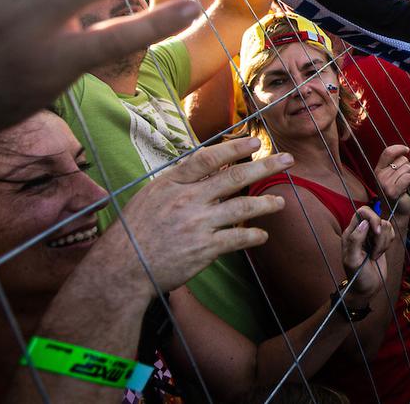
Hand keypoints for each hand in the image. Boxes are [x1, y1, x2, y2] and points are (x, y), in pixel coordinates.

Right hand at [97, 137, 290, 293]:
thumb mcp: (151, 195)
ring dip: (266, 204)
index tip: (254, 142)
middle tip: (287, 160)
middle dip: (265, 166)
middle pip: (234, 178)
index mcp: (173, 182)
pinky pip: (238, 239)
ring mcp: (198, 224)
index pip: (209, 158)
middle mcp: (188, 199)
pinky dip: (253, 236)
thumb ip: (179, 181)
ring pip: (242, 208)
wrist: (122, 267)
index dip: (234, 148)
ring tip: (280, 202)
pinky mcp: (205, 249)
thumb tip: (207, 167)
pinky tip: (263, 235)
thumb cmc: (134, 231)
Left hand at [340, 205, 395, 306]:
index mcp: (351, 232)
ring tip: (376, 255)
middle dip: (380, 234)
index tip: (377, 231)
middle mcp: (361, 231)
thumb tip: (364, 223)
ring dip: (384, 242)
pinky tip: (381, 253)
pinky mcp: (381, 241)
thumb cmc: (357, 276)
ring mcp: (372, 235)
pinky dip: (388, 242)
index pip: (363, 212)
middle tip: (376, 250)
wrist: (367, 288)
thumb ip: (355, 240)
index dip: (372, 218)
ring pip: (385, 225)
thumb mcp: (352, 260)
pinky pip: (390, 232)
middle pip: (377, 217)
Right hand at [373, 143, 409, 214]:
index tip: (407, 153)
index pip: (388, 151)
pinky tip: (409, 188)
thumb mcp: (403, 171)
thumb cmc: (402, 190)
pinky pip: (409, 177)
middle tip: (404, 180)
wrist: (399, 212)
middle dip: (409, 168)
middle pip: (402, 160)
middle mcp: (379, 175)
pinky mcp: (392, 191)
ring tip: (406, 186)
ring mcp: (384, 183)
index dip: (400, 149)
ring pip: (407, 169)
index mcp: (379, 168)